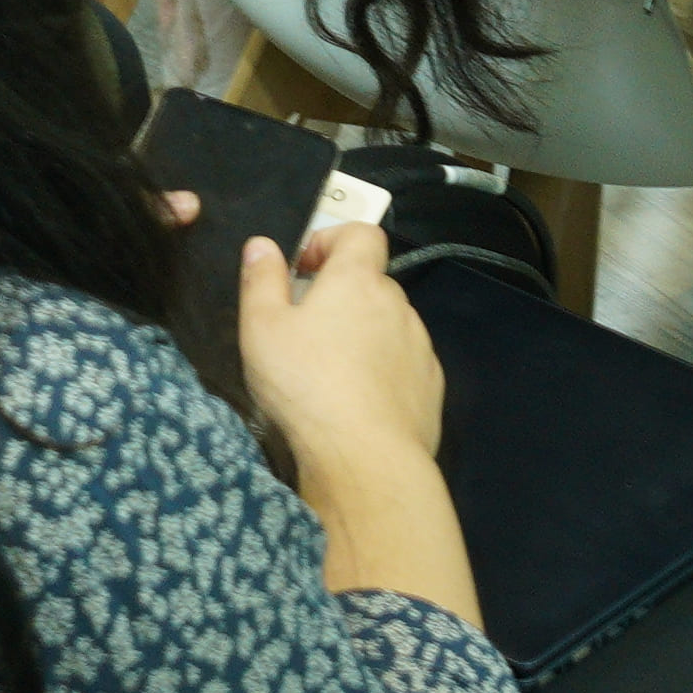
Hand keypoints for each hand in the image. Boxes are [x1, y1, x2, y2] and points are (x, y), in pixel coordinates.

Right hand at [230, 219, 448, 476]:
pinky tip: (358, 404)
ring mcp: (420, 347)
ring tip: (330, 374)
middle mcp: (398, 305)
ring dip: (363, 336)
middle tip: (305, 330)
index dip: (331, 240)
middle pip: (371, 283)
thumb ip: (261, 280)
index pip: (361, 233)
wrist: (366, 459)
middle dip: (341, 297)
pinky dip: (383, 373)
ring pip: (388, 326)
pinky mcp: (431, 387)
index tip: (303, 270)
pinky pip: (404, 365)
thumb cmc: (307, 386)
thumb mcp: (262, 329)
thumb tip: (262, 245)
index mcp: (358, 280)